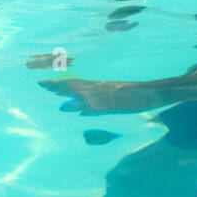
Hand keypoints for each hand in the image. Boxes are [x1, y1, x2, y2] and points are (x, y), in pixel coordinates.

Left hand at [39, 77, 170, 113]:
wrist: (155, 91)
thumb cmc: (137, 96)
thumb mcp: (113, 102)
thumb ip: (96, 106)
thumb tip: (78, 112)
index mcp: (100, 87)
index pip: (76, 83)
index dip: (60, 84)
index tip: (45, 84)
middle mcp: (102, 88)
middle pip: (77, 85)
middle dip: (59, 85)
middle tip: (42, 84)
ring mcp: (109, 95)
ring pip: (86, 91)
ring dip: (71, 91)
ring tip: (54, 90)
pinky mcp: (117, 102)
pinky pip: (103, 105)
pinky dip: (92, 106)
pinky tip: (82, 109)